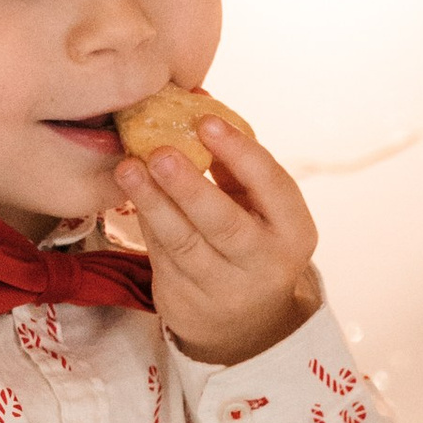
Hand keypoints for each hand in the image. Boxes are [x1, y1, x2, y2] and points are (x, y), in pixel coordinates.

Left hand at [116, 120, 320, 366]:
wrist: (246, 322)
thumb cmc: (252, 240)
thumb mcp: (259, 206)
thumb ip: (234, 162)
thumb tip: (195, 100)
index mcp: (294, 230)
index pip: (272, 186)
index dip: (239, 152)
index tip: (205, 120)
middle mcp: (264, 263)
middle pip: (225, 224)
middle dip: (190, 187)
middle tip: (158, 153)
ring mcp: (223, 289)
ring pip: (183, 244)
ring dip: (152, 202)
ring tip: (128, 168)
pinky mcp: (185, 302)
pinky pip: (160, 255)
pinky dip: (144, 220)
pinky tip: (130, 191)